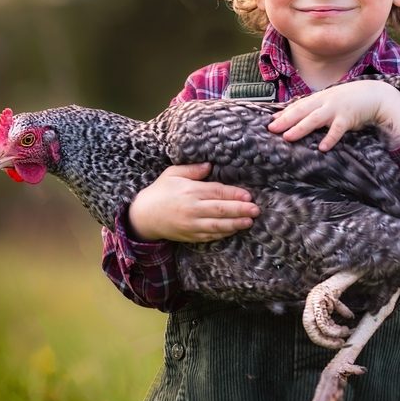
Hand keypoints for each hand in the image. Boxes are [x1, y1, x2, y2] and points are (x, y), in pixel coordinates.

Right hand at [127, 163, 258, 242]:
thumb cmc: (160, 191)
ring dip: (235, 224)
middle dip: (240, 210)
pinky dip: (223, 234)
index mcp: (190, 191)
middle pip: (220, 210)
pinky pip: (210, 236)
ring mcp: (191, 224)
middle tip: (256, 210)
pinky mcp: (190, 236)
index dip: (234, 194)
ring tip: (249, 222)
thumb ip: (192, 169)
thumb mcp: (173, 174)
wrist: (143, 216)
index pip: (217, 192)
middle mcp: (192, 209)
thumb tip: (210, 164)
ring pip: (217, 226)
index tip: (248, 195)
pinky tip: (234, 230)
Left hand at [268, 80, 399, 151]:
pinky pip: (337, 129)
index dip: (285, 113)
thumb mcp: (333, 101)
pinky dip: (330, 138)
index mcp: (321, 98)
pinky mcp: (348, 117)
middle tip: (271, 129)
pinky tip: (322, 147)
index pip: (299, 105)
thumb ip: (318, 108)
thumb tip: (301, 118)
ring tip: (288, 137)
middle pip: (302, 110)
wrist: (376, 94)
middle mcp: (326, 102)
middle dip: (286, 120)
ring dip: (301, 128)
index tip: (271, 121)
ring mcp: (336, 109)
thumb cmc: (352, 100)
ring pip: (315, 119)